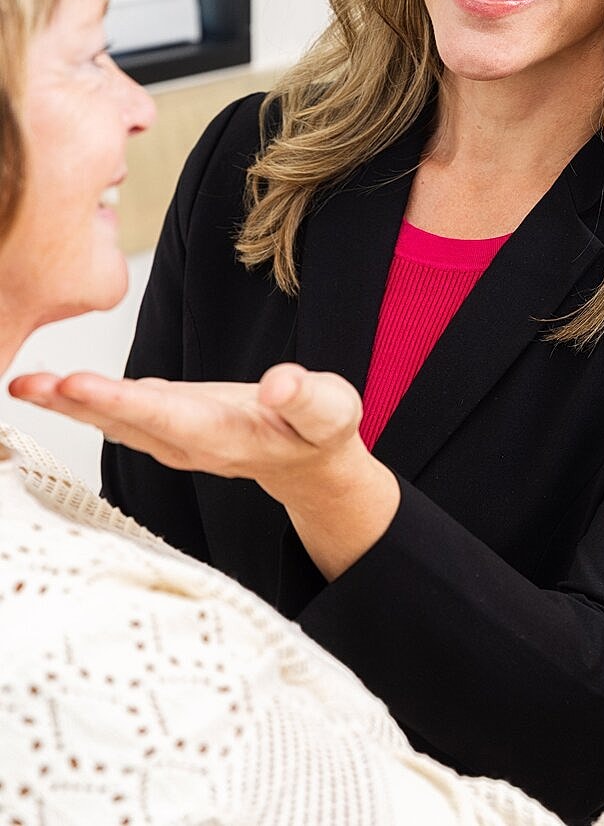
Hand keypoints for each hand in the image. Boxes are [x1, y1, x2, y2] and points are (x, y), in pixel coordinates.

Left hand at [9, 364, 399, 578]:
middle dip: (76, 404)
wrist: (310, 462)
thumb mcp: (330, 411)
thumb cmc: (321, 432)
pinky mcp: (171, 422)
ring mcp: (176, 436)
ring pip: (116, 421)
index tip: (77, 383)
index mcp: (226, 435)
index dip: (120, 401)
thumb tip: (279, 384)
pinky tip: (57, 387)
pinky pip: (121, 413)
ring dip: (69, 404)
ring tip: (25, 385)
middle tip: (26, 385)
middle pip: (126, 423)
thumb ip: (306, 397)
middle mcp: (190, 442)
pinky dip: (86, 400)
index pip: (165, 416)